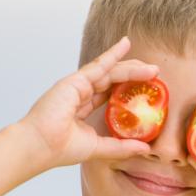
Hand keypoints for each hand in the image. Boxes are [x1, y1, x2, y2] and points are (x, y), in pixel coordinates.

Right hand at [17, 37, 157, 168]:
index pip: (110, 93)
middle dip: (135, 74)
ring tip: (153, 69)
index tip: (147, 88)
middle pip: (113, 79)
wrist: (40, 146)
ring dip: (132, 67)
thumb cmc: (60, 149)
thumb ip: (121, 147)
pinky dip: (113, 54)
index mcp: (83, 108)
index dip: (128, 88)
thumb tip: (146, 149)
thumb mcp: (99, 148)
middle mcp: (81, 93)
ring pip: (110, 71)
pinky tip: (126, 45)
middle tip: (155, 74)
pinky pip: (99, 65)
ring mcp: (78, 85)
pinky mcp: (75, 81)